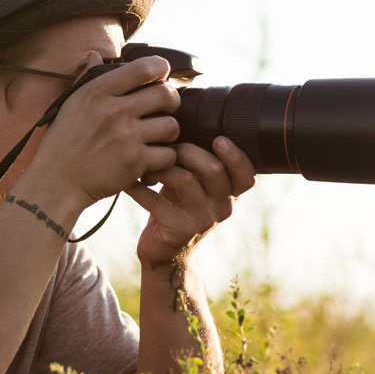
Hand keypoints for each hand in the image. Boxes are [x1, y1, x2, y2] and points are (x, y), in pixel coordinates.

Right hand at [26, 54, 181, 210]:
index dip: (160, 68)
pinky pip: (167, 155)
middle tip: (166, 108)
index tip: (162, 75)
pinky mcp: (134, 163)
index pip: (143, 68)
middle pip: (165, 94)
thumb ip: (86, 79)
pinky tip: (153, 159)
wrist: (56, 182)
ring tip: (159, 137)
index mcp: (97, 92)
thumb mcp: (69, 104)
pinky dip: (164, 159)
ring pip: (171, 126)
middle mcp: (113, 111)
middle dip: (172, 100)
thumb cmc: (62, 143)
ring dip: (169, 132)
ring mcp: (126, 137)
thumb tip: (94, 56)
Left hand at [127, 135, 256, 270]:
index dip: (236, 156)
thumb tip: (181, 121)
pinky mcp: (178, 230)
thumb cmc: (179, 206)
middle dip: (188, 151)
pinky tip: (128, 181)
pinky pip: (155, 201)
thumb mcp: (196, 186)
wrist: (166, 252)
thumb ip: (199, 162)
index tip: (218, 139)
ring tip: (148, 164)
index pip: (246, 174)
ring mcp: (201, 220)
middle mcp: (222, 206)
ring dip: (162, 166)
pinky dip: (138, 187)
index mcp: (230, 193)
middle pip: (214, 169)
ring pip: (185, 180)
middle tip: (170, 147)